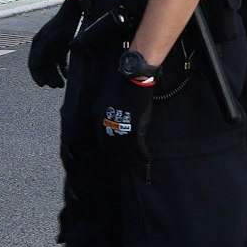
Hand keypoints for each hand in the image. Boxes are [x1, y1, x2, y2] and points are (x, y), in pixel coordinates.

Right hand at [28, 0, 84, 88]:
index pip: (34, 64)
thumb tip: (34, 65)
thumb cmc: (60, 26)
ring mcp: (53, 48)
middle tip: (55, 86)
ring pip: (52, 66)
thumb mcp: (49, 39)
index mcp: (37, 45)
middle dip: (48, 77)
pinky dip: (63, 69)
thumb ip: (41, 51)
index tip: (42, 85)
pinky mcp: (62, 47)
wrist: (73, 14)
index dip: (37, 75)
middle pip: (44, 67)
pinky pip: (61, 62)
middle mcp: (43, 47)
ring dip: (56, 75)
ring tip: (61, 85)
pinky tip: (66, 76)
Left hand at [102, 49, 157, 169]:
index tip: (112, 162)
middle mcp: (109, 129)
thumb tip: (101, 124)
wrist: (130, 79)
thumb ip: (100, 116)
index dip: (107, 156)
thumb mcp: (101, 102)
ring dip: (132, 161)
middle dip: (119, 162)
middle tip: (125, 167)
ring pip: (126, 152)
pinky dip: (142, 155)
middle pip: (113, 152)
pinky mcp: (136, 127)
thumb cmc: (116, 87)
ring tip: (137, 166)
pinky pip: (138, 146)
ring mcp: (123, 129)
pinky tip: (146, 160)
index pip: (102, 146)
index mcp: (100, 124)